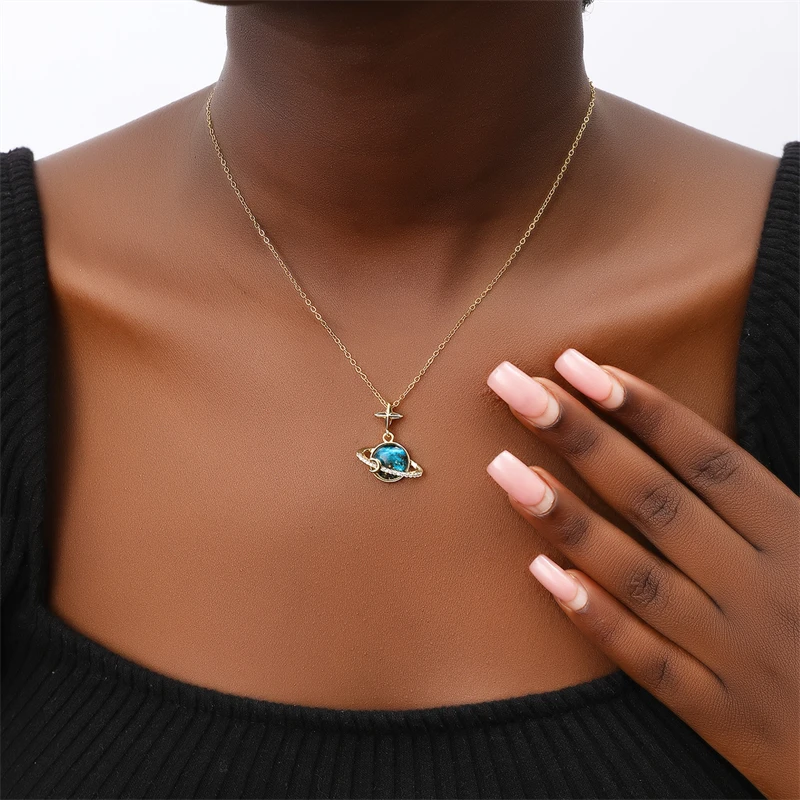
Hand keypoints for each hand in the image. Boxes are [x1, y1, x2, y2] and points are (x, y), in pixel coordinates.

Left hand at [485, 349, 798, 799]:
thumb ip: (762, 496)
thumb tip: (690, 441)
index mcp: (794, 534)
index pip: (703, 457)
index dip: (638, 408)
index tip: (573, 365)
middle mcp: (761, 585)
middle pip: (654, 498)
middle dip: (580, 437)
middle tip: (510, 386)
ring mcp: (736, 650)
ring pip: (638, 574)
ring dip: (566, 518)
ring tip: (501, 467)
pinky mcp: (720, 712)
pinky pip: (648, 661)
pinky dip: (597, 618)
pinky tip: (541, 576)